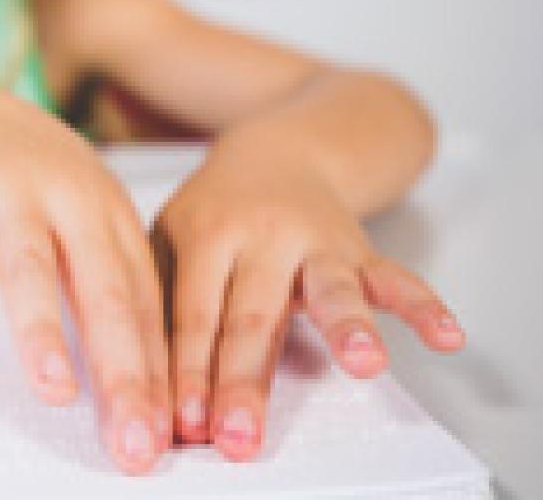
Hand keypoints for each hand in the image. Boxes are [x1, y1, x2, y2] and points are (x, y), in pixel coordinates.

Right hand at [0, 86, 170, 474]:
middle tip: (131, 437)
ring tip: (53, 390)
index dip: (154, 373)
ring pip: (28, 264)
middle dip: (122, 368)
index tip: (159, 437)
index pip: (144, 305)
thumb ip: (114, 297)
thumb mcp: (93, 227)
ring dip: (41, 329)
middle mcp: (73, 201)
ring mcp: (13, 189)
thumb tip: (146, 394)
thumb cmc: (48, 188)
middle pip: (103, 290)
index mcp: (115, 220)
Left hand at [154, 135, 465, 460]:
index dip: (188, 369)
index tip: (184, 421)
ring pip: (332, 288)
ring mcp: (316, 242)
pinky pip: (396, 278)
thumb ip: (158, 295)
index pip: (194, 313)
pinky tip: (447, 337)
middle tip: (237, 433)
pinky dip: (424, 306)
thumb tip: (140, 376)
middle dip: (244, 380)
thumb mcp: (169, 235)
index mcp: (207, 235)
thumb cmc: (214, 212)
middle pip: (253, 316)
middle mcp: (263, 237)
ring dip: (348, 327)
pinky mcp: (361, 249)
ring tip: (362, 365)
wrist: (276, 152)